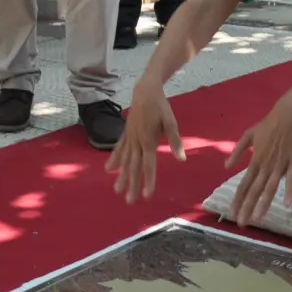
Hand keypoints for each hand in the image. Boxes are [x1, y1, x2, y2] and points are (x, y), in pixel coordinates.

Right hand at [105, 80, 184, 203]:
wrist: (145, 90)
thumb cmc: (161, 106)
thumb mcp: (171, 122)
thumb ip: (174, 141)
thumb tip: (182, 159)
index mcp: (148, 141)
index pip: (149, 166)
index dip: (148, 181)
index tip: (147, 195)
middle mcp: (136, 142)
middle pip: (134, 167)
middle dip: (132, 185)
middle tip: (130, 201)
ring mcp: (129, 138)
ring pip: (124, 161)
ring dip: (121, 177)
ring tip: (117, 191)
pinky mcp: (126, 133)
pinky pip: (119, 149)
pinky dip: (114, 160)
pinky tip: (109, 170)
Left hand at [225, 98, 291, 226]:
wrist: (288, 115)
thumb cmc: (269, 125)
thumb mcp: (248, 135)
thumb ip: (238, 151)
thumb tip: (226, 166)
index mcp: (255, 161)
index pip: (244, 184)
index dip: (238, 199)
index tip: (231, 213)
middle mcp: (265, 165)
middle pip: (255, 190)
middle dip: (247, 207)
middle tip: (241, 223)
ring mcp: (280, 165)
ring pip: (270, 188)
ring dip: (264, 204)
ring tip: (257, 219)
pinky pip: (291, 179)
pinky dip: (289, 192)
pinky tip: (287, 205)